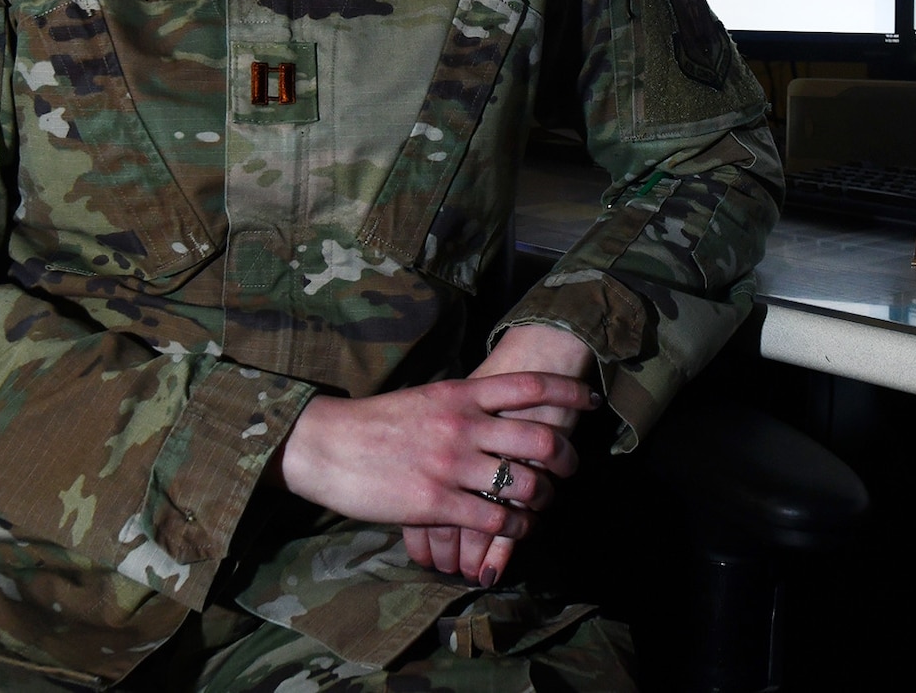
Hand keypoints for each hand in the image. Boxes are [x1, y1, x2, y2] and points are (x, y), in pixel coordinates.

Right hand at [275, 371, 592, 544]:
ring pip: (524, 484)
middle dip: (566, 457)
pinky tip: (516, 530)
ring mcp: (451, 465)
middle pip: (540, 438)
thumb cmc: (376, 421)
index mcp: (461, 395)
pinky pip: (495, 521)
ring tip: (543, 503)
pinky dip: (516, 529)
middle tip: (571, 467)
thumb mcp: (427, 398)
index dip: (568, 394)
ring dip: (544, 498)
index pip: (530, 387)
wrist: (326, 444)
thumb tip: (499, 405)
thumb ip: (466, 402)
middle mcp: (463, 426)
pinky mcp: (435, 503)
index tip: (589, 402)